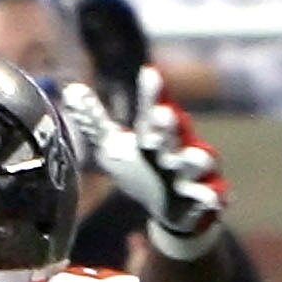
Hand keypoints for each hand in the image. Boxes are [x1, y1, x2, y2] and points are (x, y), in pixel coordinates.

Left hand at [60, 66, 227, 258]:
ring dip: (194, 159)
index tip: (149, 73)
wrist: (169, 208)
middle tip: (163, 113)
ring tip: (189, 157)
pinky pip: (211, 195)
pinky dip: (210, 196)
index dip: (152, 93)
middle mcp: (176, 147)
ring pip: (199, 161)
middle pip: (176, 131)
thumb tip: (71, 90)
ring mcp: (192, 172)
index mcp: (154, 133)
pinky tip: (210, 197)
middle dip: (170, 123)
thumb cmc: (142, 168)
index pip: (152, 109)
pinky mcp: (203, 197)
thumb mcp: (113, 146)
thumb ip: (94, 120)